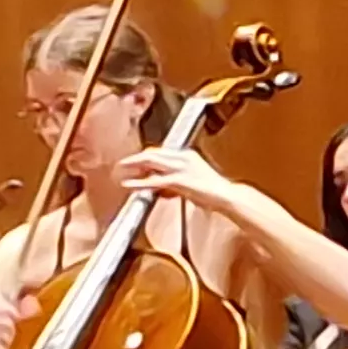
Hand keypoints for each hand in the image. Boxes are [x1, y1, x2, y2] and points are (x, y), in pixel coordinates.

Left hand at [124, 146, 253, 222]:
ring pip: (150, 162)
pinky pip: (155, 180)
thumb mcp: (191, 178)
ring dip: (133, 165)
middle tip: (121, 165)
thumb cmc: (212, 191)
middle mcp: (183, 157)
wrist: (227, 197)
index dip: (143, 157)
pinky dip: (139, 182)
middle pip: (152, 153)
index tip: (132, 162)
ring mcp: (181, 167)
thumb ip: (174, 176)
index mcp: (187, 155)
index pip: (159, 151)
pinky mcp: (180, 180)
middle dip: (135, 159)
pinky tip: (129, 185)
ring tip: (120, 171)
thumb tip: (156, 180)